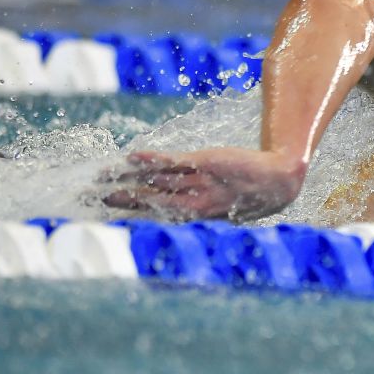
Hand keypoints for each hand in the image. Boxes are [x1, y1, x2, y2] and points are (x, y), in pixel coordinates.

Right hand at [101, 147, 304, 220]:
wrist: (278, 181)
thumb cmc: (251, 195)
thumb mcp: (223, 208)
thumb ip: (198, 209)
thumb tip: (176, 214)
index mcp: (195, 216)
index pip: (156, 213)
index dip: (131, 212)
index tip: (107, 211)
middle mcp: (193, 202)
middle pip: (151, 199)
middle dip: (122, 197)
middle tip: (94, 195)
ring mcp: (199, 183)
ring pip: (158, 181)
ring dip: (129, 178)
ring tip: (103, 175)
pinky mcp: (206, 163)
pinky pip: (176, 163)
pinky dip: (154, 161)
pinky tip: (133, 157)